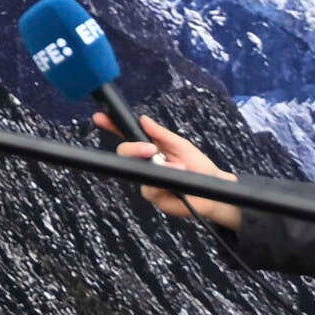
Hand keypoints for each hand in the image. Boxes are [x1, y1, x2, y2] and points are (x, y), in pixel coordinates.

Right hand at [110, 114, 239, 231]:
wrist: (213, 191)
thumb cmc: (199, 167)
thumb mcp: (181, 145)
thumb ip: (161, 134)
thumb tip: (143, 119)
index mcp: (151, 149)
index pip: (128, 137)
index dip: (112, 127)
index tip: (100, 118)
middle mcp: (145, 165)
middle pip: (125, 154)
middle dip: (133, 149)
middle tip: (150, 149)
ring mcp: (147, 181)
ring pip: (139, 172)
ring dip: (161, 168)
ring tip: (180, 167)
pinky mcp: (154, 197)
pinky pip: (150, 189)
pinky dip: (165, 181)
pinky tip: (177, 180)